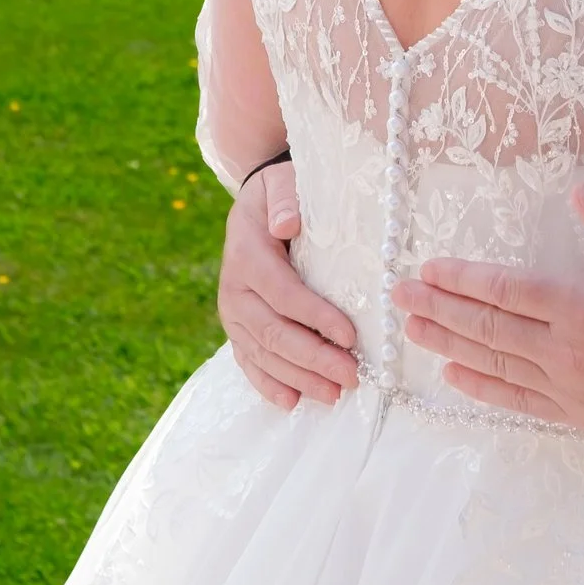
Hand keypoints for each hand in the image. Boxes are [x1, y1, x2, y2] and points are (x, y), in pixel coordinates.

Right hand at [218, 159, 358, 408]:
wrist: (253, 208)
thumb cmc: (279, 195)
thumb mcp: (283, 183)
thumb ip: (286, 199)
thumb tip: (287, 225)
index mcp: (247, 254)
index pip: (283, 293)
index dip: (315, 316)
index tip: (350, 335)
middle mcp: (233, 289)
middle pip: (273, 332)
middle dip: (313, 358)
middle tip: (350, 376)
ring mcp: (232, 313)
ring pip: (263, 353)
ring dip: (298, 377)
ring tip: (334, 394)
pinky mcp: (236, 329)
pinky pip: (248, 362)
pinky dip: (268, 384)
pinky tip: (292, 401)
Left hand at [393, 183, 583, 440]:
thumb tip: (579, 190)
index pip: (505, 289)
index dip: (460, 279)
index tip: (427, 268)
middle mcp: (569, 351)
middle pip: (487, 327)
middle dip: (437, 308)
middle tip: (397, 295)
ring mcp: (572, 388)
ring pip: (495, 365)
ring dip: (448, 345)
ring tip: (411, 330)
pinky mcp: (582, 416)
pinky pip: (519, 403)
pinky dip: (482, 389)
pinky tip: (455, 376)